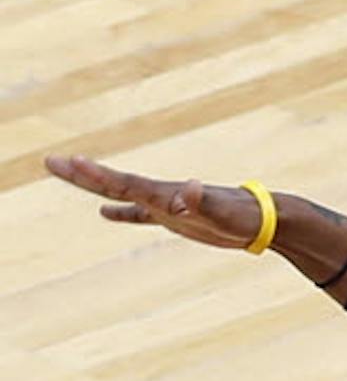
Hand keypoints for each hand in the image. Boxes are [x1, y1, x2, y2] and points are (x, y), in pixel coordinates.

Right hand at [45, 154, 266, 250]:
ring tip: (67, 172)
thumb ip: (202, 201)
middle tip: (51, 161)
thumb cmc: (241, 216)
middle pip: (115, 183)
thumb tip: (190, 190)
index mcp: (166, 194)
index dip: (98, 176)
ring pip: (122, 195)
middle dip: (82, 175)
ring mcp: (166, 206)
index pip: (125, 184)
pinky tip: (105, 214)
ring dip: (94, 186)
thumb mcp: (221, 212)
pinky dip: (123, 213)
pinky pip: (141, 215)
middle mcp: (161, 195)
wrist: (261, 219)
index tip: (72, 163)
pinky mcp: (174, 218)